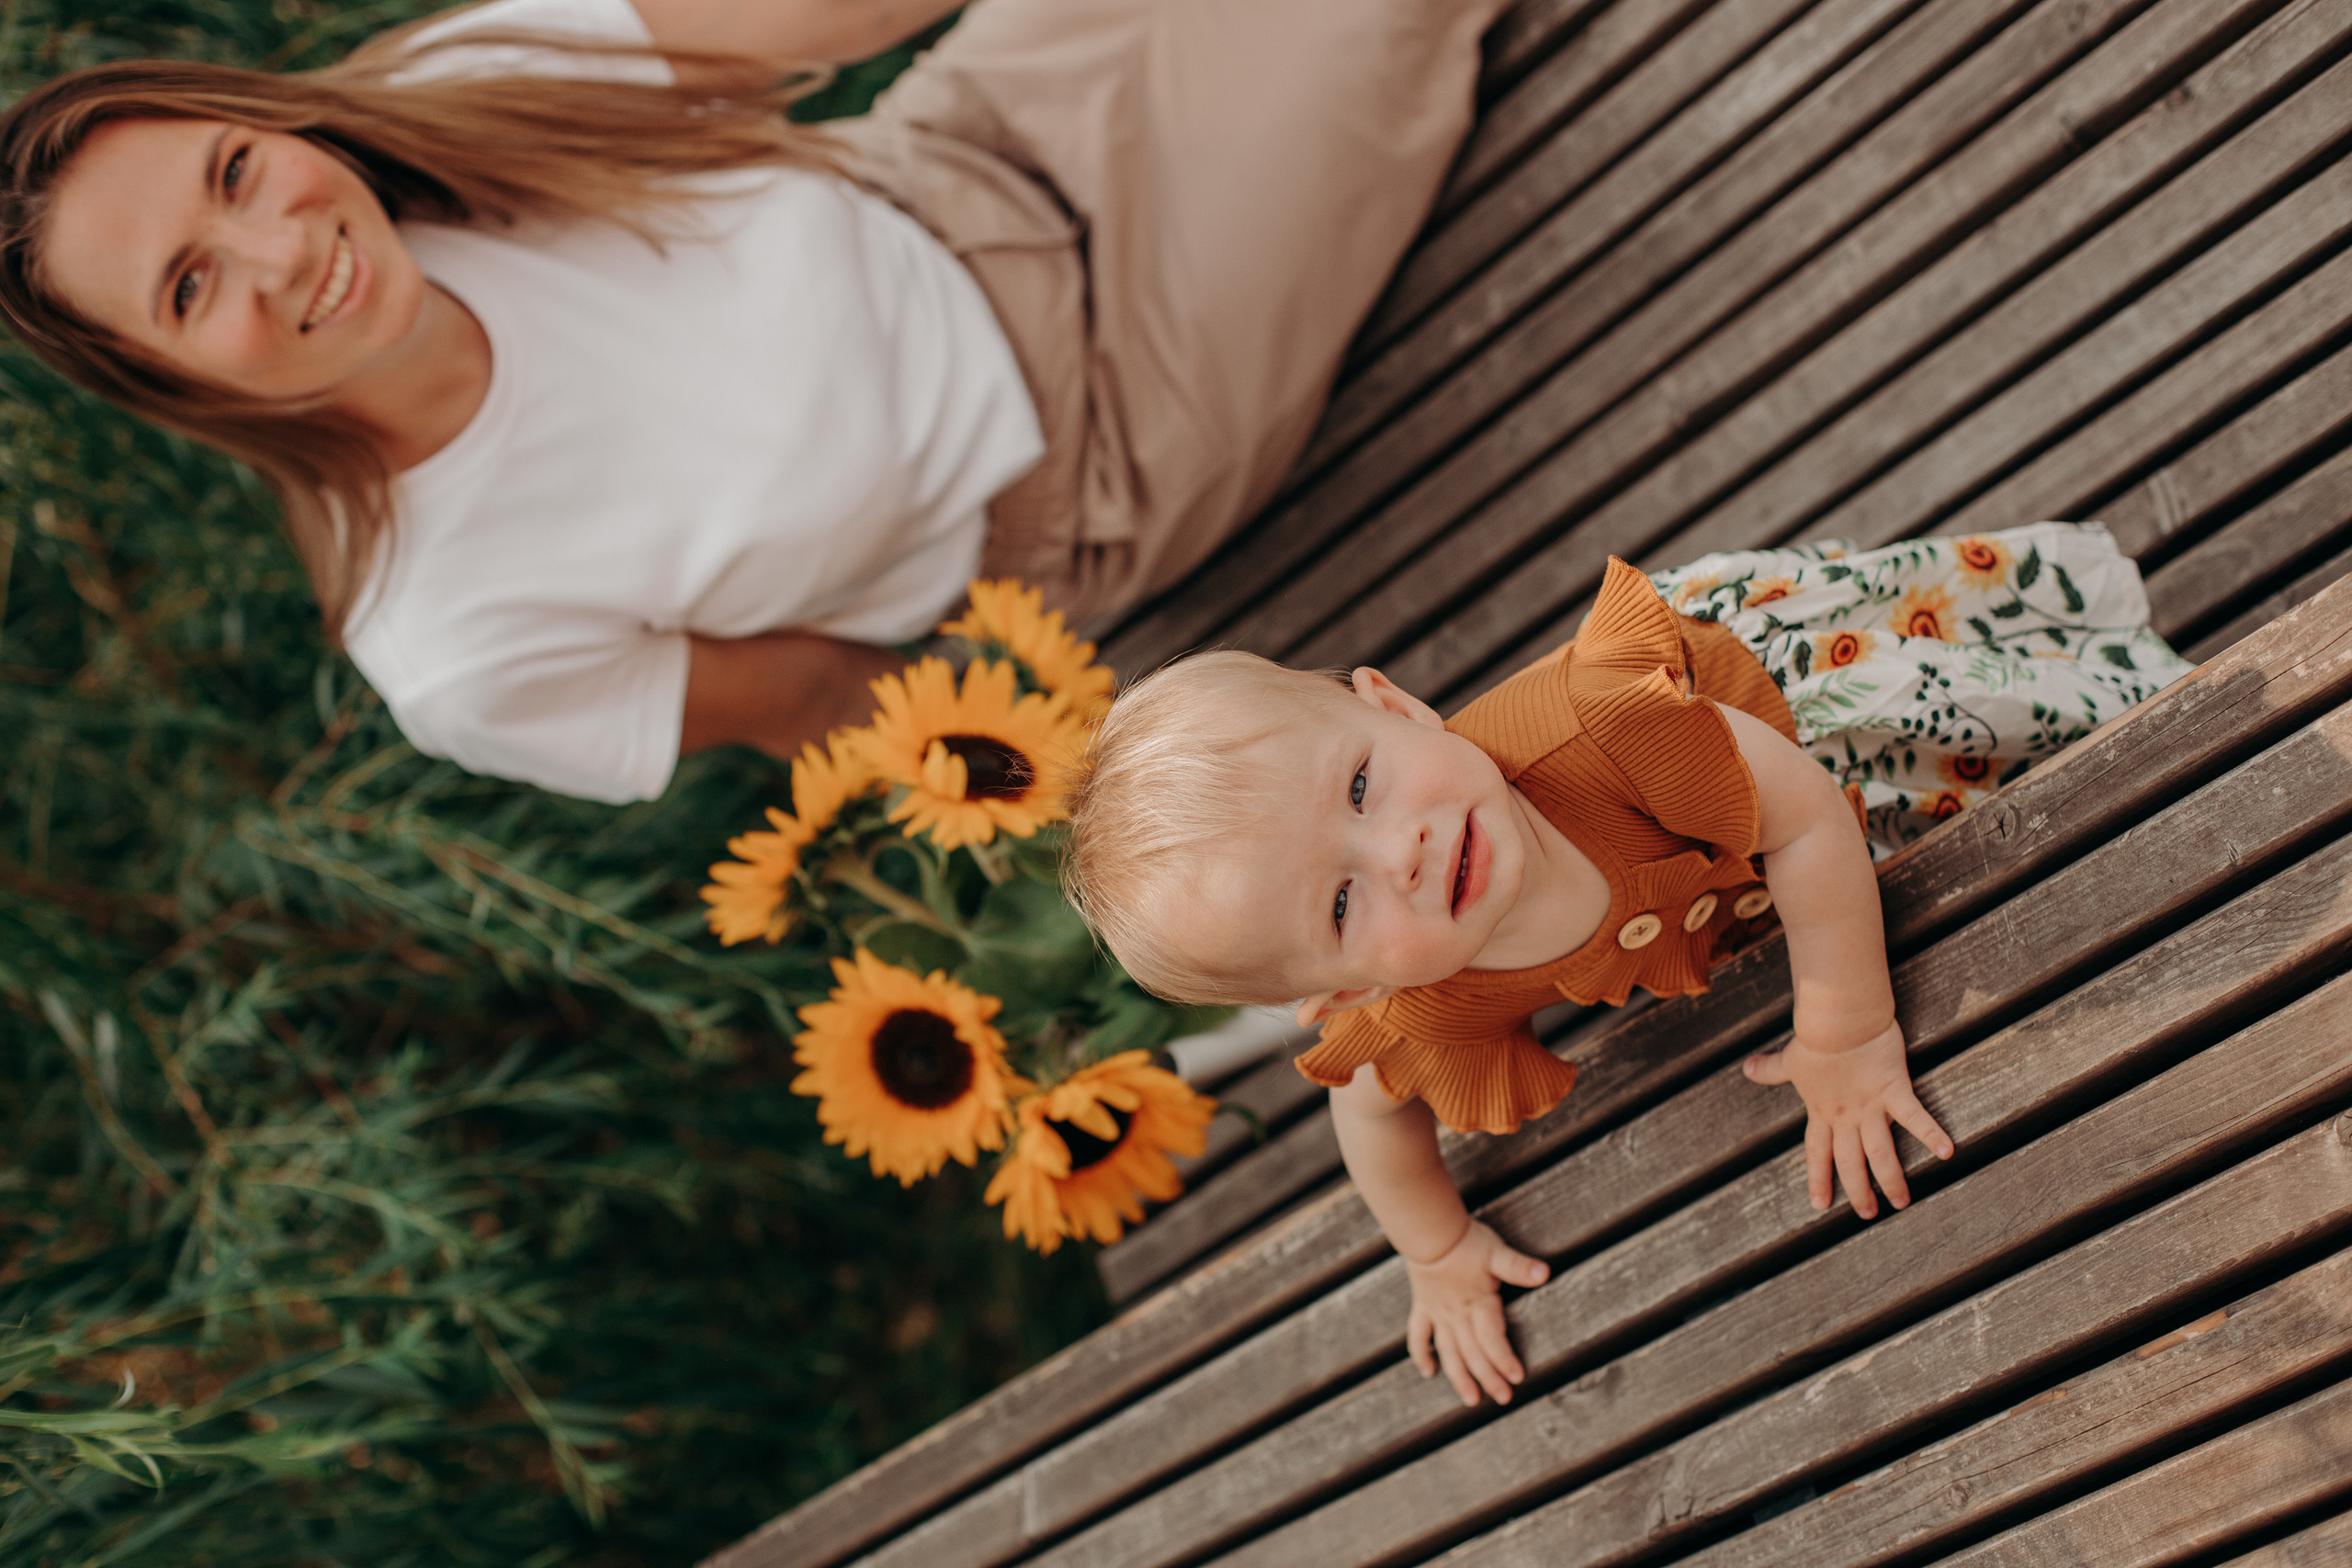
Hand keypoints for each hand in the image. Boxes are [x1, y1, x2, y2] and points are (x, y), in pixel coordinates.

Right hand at [1403, 1220, 1549, 1407]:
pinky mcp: (1423, 1307)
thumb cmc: (1465, 1242)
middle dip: (1489, 1378)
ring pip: (1448, 1352)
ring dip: (1459, 1377)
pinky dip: (1421, 1354)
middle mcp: (1458, 1315)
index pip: (1492, 1340)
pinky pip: (1418, 1336)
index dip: (1504, 1360)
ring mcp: (1438, 1314)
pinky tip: (1428, 1371)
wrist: (1428, 1232)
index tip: (1517, 1377)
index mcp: (1478, 1304)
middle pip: (1473, 1353)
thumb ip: (1518, 1266)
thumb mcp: (1496, 1252)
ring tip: (1471, 1400)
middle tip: (1503, 1398)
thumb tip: (1544, 1272)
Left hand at [1744, 1019, 1953, 1217]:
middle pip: (1850, 1161)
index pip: (1818, 1153)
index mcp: (1821, 1111)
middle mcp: (1845, 1116)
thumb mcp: (1790, 1060)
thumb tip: (1746, 1068)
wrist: (1836, 1020)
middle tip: (1867, 1214)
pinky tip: (1948, 1153)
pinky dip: (1931, 1133)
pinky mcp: (1893, 1089)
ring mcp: (1870, 1106)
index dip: (1818, 1178)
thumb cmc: (1814, 1038)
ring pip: (1880, 1152)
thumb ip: (1770, 1070)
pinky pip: (1915, 1116)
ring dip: (1891, 1178)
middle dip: (1858, 1190)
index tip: (1819, 1205)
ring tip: (1902, 1202)